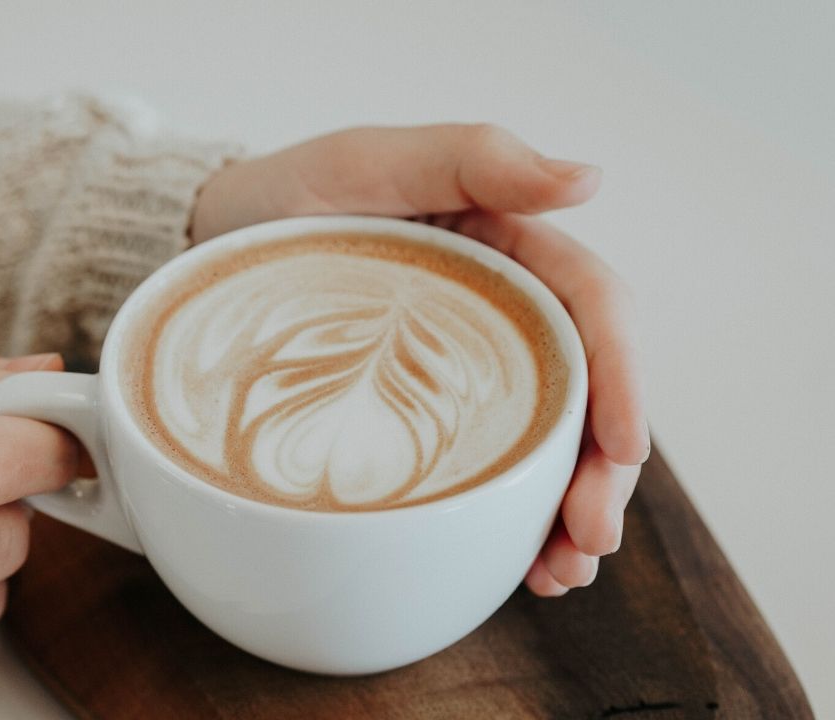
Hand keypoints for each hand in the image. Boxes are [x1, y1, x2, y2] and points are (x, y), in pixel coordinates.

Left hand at [192, 124, 649, 595]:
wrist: (211, 246)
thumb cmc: (287, 197)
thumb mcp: (368, 161)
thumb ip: (473, 157)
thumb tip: (590, 178)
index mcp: (507, 251)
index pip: (593, 310)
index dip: (623, 379)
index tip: (624, 449)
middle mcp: (499, 317)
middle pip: (582, 395)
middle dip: (602, 473)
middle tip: (589, 541)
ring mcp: (463, 374)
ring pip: (543, 445)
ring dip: (566, 512)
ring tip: (561, 575)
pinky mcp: (422, 418)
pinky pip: (482, 470)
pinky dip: (509, 519)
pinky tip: (518, 563)